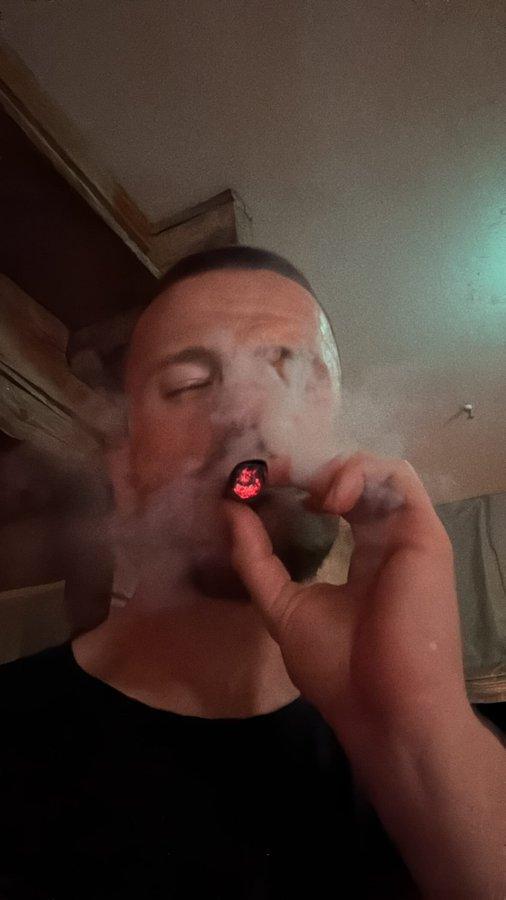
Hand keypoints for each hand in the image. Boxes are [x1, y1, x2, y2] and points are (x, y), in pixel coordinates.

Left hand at [225, 452, 469, 750]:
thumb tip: (229, 508)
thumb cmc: (337, 668)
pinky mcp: (423, 532)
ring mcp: (404, 535)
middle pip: (350, 482)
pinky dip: (362, 474)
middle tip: (269, 472)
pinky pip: (399, 479)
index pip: (329, 504)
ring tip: (306, 492)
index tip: (253, 485)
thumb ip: (254, 558)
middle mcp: (382, 541)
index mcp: (358, 560)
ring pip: (376, 473)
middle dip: (306, 469)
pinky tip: (331, 500)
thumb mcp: (282, 607)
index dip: (292, 487)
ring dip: (334, 469)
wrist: (384, 707)